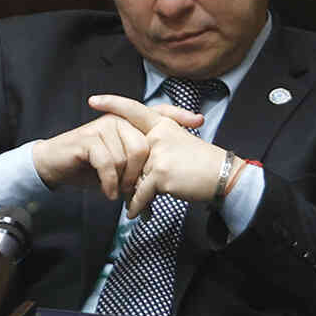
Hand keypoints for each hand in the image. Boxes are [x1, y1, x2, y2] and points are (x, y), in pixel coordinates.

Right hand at [31, 99, 202, 200]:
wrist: (56, 166)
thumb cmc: (90, 167)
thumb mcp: (119, 168)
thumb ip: (139, 170)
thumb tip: (162, 189)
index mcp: (129, 123)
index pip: (159, 113)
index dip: (179, 116)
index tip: (199, 121)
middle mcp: (118, 121)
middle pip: (145, 146)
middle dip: (141, 175)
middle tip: (132, 191)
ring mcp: (102, 127)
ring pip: (127, 157)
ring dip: (123, 181)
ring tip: (117, 191)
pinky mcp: (88, 139)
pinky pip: (109, 163)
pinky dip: (110, 182)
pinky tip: (108, 192)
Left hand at [88, 94, 242, 217]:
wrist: (222, 175)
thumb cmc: (202, 162)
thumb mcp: (180, 141)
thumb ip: (156, 144)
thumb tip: (136, 159)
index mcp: (162, 125)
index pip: (133, 110)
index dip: (113, 103)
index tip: (93, 100)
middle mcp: (157, 136)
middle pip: (129, 156)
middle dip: (126, 176)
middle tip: (122, 189)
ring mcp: (158, 154)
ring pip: (133, 177)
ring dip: (135, 195)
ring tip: (138, 205)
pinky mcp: (160, 174)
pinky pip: (140, 194)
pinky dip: (137, 206)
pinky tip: (136, 215)